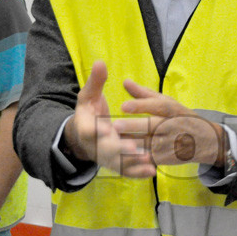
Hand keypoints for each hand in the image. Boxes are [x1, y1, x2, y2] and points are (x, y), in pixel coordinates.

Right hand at [64, 61, 154, 176]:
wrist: (84, 137)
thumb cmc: (89, 112)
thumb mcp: (88, 95)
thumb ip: (96, 82)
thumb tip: (100, 62)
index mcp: (86, 127)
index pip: (89, 130)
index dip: (96, 131)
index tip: (106, 129)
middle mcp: (95, 145)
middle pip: (105, 149)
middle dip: (118, 148)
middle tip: (132, 147)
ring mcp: (106, 157)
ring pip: (118, 162)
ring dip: (132, 162)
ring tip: (148, 159)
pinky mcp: (116, 164)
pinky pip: (127, 171)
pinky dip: (138, 173)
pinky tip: (152, 171)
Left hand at [115, 80, 224, 166]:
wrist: (205, 141)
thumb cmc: (180, 118)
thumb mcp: (168, 103)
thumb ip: (144, 94)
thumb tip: (125, 81)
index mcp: (173, 109)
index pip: (157, 106)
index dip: (141, 106)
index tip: (123, 106)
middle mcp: (172, 125)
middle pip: (152, 125)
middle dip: (134, 126)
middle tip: (115, 125)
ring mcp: (171, 143)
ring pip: (148, 143)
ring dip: (131, 143)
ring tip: (113, 141)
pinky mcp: (167, 158)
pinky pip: (150, 157)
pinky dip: (136, 157)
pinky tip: (121, 155)